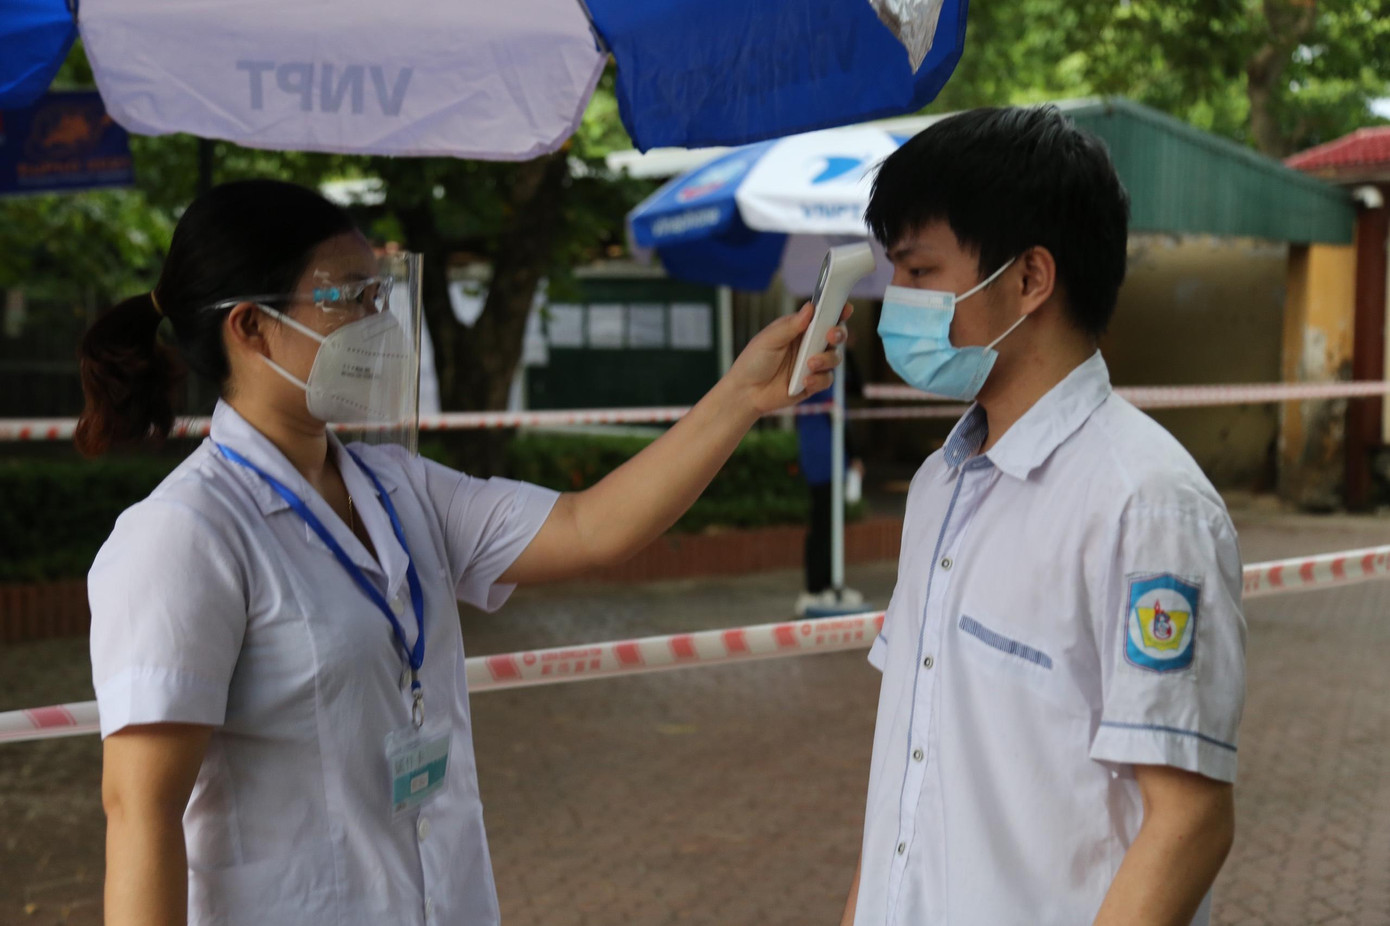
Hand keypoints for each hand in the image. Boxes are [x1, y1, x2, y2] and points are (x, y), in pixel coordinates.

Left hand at [724, 302, 851, 414]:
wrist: (745, 392)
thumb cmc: (753, 361)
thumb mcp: (769, 339)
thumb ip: (791, 325)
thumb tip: (810, 308)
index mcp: (800, 330)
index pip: (823, 317)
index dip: (837, 311)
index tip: (845, 308)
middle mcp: (810, 345)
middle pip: (836, 336)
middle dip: (838, 334)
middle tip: (830, 335)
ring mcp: (812, 364)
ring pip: (835, 358)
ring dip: (826, 359)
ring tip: (810, 364)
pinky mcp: (813, 383)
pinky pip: (826, 380)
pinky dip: (818, 380)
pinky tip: (804, 381)